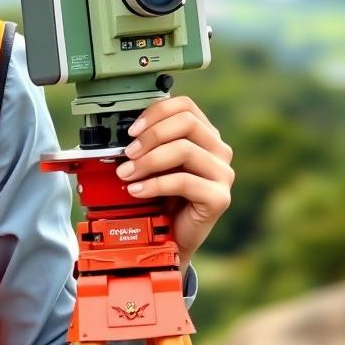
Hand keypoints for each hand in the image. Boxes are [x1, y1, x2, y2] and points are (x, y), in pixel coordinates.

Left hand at [114, 95, 234, 268]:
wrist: (168, 237)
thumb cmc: (160, 197)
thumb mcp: (153, 164)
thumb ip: (147, 145)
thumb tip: (121, 134)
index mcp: (204, 135)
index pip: (185, 106)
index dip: (156, 112)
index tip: (131, 130)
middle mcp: (219, 150)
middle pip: (186, 123)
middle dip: (150, 136)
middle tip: (126, 153)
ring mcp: (222, 174)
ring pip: (184, 150)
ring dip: (147, 161)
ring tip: (126, 174)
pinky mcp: (219, 198)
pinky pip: (183, 181)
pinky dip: (154, 184)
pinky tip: (136, 191)